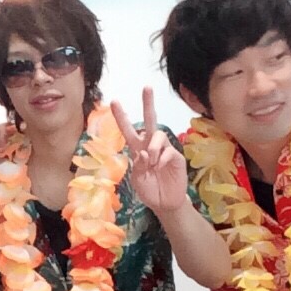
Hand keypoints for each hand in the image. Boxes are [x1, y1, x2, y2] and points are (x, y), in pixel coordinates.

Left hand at [111, 89, 189, 215]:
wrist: (165, 203)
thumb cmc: (149, 191)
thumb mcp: (138, 181)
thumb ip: (138, 167)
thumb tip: (143, 153)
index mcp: (138, 149)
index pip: (128, 130)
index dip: (121, 117)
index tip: (114, 101)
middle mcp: (151, 145)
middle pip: (150, 120)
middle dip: (148, 103)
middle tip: (147, 87)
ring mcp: (165, 150)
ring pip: (158, 136)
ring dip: (153, 147)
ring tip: (152, 163)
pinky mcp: (176, 157)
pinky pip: (168, 152)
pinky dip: (162, 159)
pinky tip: (160, 168)